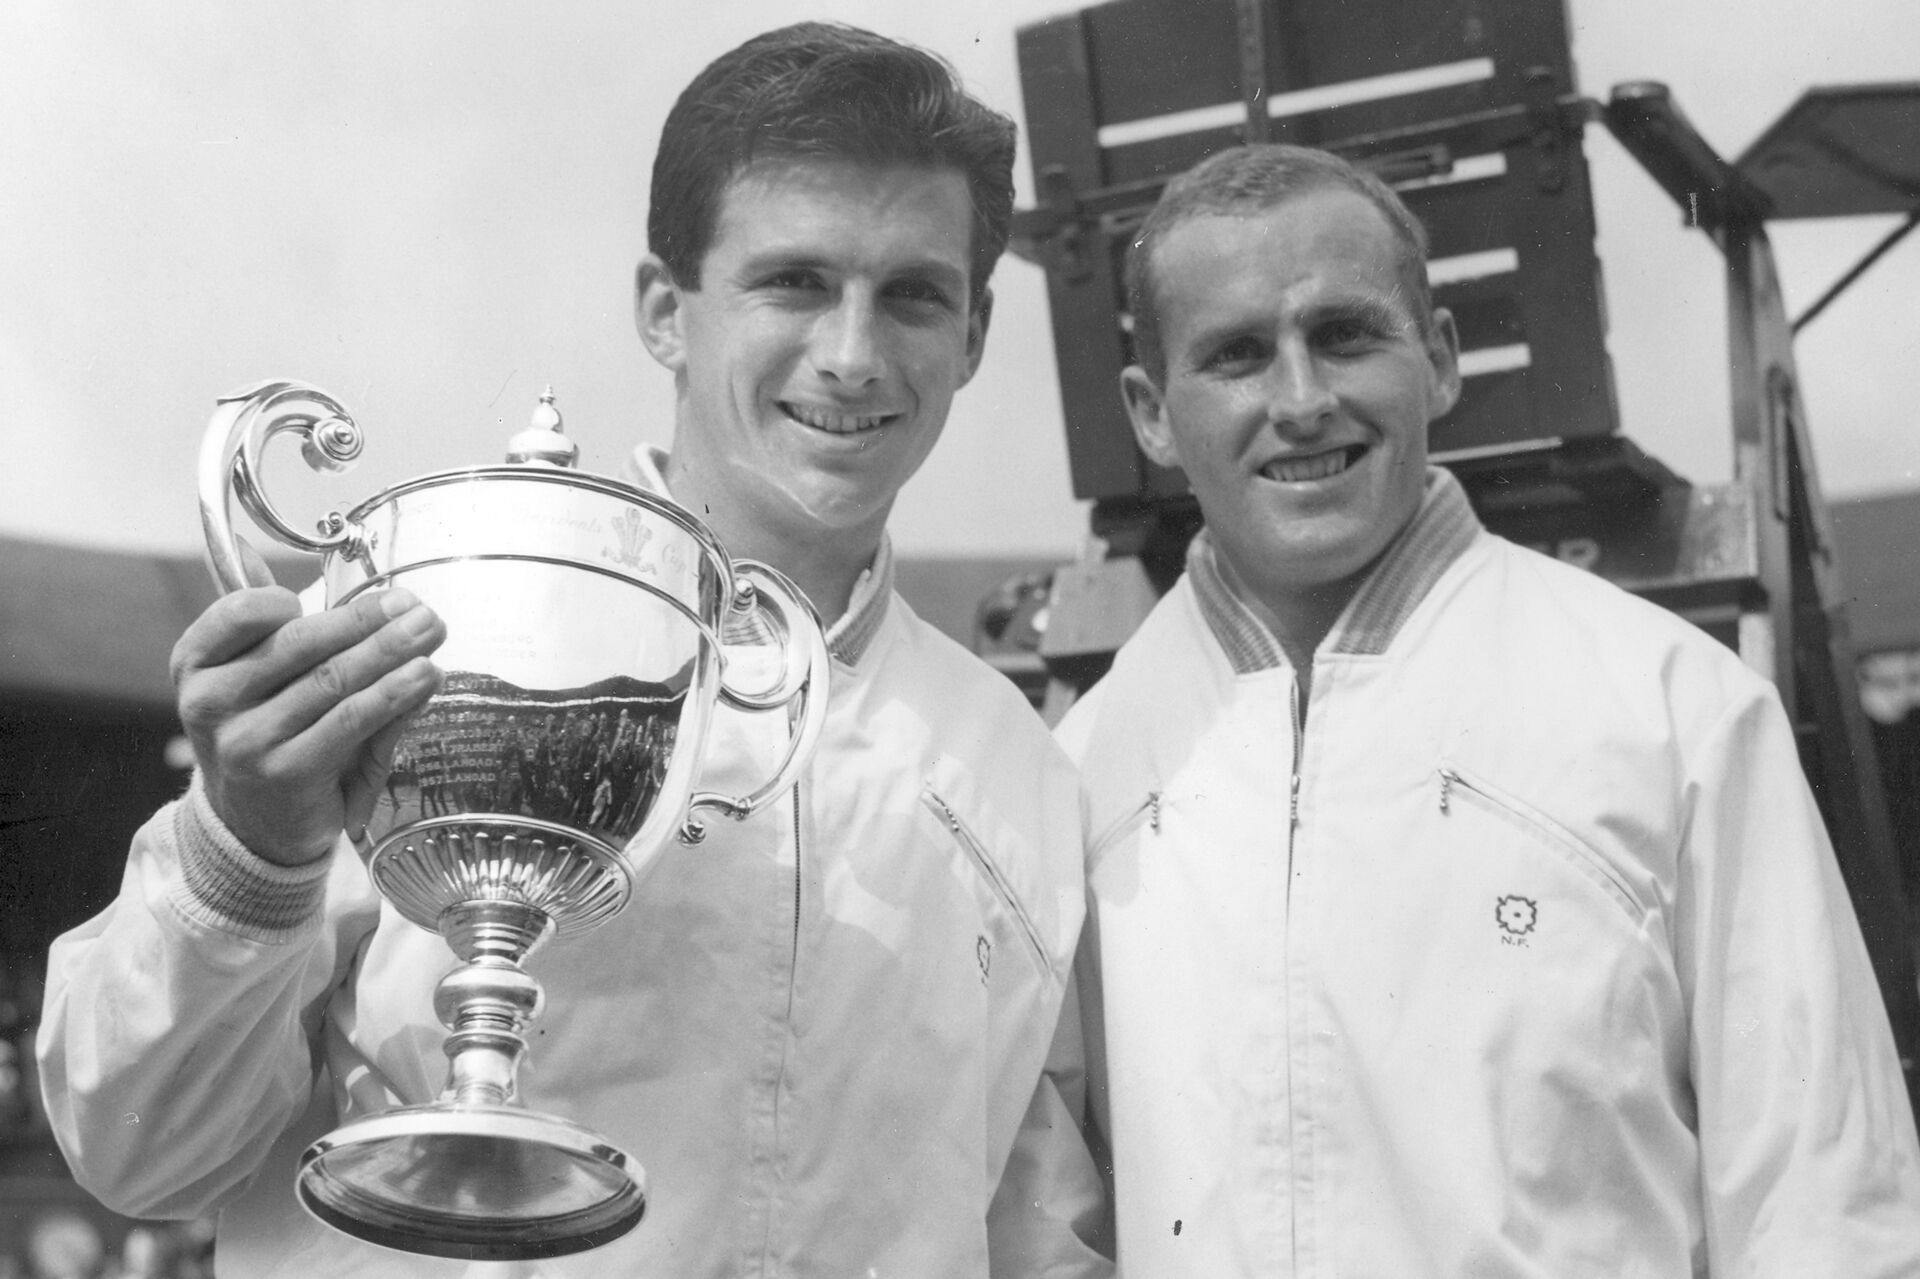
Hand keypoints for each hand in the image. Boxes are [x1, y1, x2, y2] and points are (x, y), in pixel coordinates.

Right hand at [171, 553, 446, 866]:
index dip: (296, 596)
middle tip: (417, 606)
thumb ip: (265, 623)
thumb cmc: (270, 733)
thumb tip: (249, 546)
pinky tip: (424, 675)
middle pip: (300, 644)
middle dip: (368, 619)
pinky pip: (350, 721)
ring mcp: (245, 740)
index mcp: (196, 663)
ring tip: (431, 630)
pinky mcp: (286, 773)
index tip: (339, 592)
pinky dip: (393, 694)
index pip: (239, 613)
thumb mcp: (259, 678)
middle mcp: (210, 701)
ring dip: (391, 650)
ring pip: (331, 680)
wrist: (257, 824)